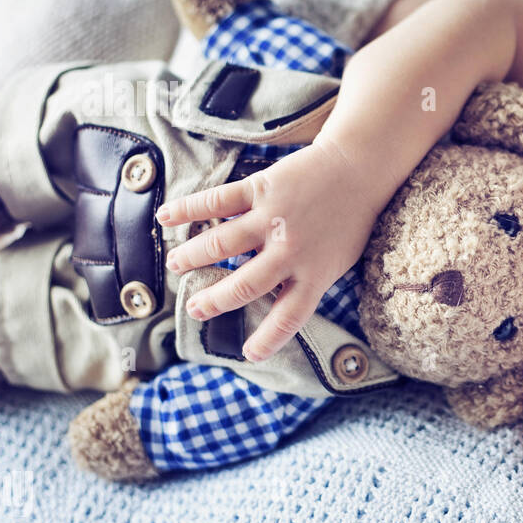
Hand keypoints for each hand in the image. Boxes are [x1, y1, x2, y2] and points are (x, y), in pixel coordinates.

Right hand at [155, 139, 381, 360]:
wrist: (358, 169)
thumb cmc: (349, 220)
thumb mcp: (338, 261)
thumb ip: (307, 280)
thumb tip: (272, 299)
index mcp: (315, 274)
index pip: (288, 317)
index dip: (268, 340)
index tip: (249, 354)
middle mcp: (291, 251)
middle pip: (244, 285)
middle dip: (213, 301)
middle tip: (193, 309)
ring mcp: (273, 218)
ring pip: (222, 242)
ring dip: (192, 255)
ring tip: (175, 265)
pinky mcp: (262, 189)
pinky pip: (218, 201)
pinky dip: (188, 209)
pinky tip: (165, 218)